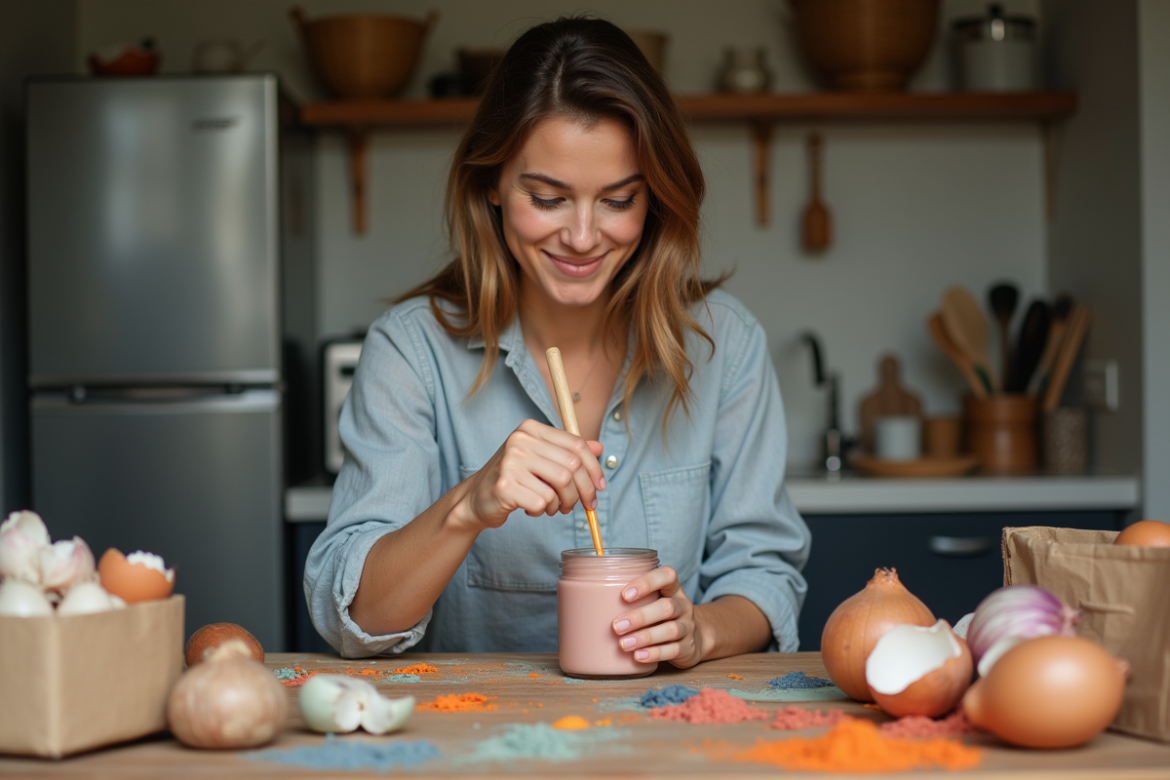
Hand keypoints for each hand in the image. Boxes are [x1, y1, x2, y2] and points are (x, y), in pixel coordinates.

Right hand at [458, 419, 604, 530]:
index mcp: (531, 429)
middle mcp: (519, 441)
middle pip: (571, 467)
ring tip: (552, 507)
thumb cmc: (514, 478)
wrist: (476, 499)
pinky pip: (542, 502)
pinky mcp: (505, 485)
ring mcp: (510, 462)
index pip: (576, 445)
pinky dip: (542, 511)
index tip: (600, 487)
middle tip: (582, 506)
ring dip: (562, 503)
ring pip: (560, 486)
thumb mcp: (541, 460)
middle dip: (582, 492)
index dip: (594, 468)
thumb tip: (600, 447)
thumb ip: (568, 452)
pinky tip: (531, 508)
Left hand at [611, 566, 708, 669]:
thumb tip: (588, 603)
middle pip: (666, 607)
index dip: (647, 583)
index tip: (624, 595)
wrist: (695, 639)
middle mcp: (683, 606)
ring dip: (644, 637)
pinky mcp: (688, 648)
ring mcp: (687, 627)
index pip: (667, 576)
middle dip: (640, 616)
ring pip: (670, 630)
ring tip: (623, 644)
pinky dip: (654, 654)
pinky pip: (673, 650)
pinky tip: (638, 656)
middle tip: (616, 626)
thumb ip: (633, 599)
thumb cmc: (663, 617)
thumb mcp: (654, 602)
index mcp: (673, 590)